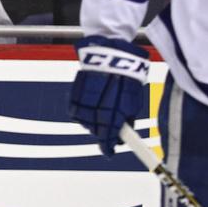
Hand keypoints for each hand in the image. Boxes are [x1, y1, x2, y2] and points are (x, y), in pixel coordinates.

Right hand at [68, 36, 150, 155]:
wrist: (109, 54)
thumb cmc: (126, 77)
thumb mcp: (133, 101)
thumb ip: (127, 119)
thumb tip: (122, 133)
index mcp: (114, 114)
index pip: (108, 138)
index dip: (108, 147)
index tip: (110, 151)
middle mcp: (96, 110)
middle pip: (97, 131)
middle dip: (103, 133)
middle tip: (110, 130)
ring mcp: (84, 102)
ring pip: (86, 123)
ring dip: (93, 122)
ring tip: (101, 112)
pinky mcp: (74, 95)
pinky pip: (77, 112)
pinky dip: (83, 113)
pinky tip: (90, 107)